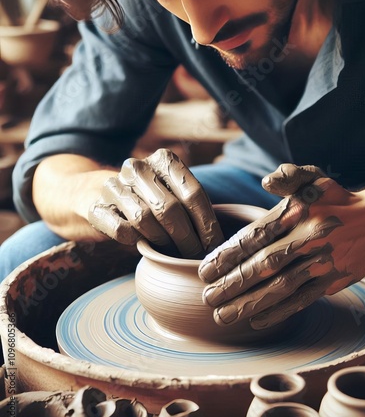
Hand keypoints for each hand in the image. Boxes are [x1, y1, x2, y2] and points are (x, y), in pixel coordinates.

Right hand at [88, 149, 223, 257]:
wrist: (91, 193)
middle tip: (195, 257)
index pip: (193, 193)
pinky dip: (135, 241)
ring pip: (144, 220)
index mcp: (163, 159)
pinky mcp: (94, 205)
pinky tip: (142, 244)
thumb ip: (192, 205)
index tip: (216, 247)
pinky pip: (121, 230)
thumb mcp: (171, 191)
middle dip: (187, 239)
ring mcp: (113, 185)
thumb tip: (221, 240)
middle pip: (170, 209)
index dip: (207, 224)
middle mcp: (137, 167)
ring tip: (172, 253)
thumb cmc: (147, 197)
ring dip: (162, 241)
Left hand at [199, 164, 364, 328]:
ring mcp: (321, 263)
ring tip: (223, 315)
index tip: (205, 269)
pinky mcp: (333, 281)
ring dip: (250, 303)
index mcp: (298, 214)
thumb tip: (267, 182)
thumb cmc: (338, 199)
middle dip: (232, 283)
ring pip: (280, 287)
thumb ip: (290, 176)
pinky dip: (280, 311)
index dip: (228, 255)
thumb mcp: (316, 178)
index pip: (256, 236)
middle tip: (207, 297)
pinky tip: (257, 320)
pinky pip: (303, 299)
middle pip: (264, 265)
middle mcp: (308, 240)